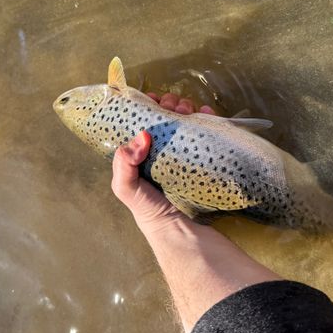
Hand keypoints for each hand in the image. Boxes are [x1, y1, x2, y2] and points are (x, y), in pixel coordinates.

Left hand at [111, 93, 214, 232]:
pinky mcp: (204, 157)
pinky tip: (207, 112)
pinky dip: (208, 117)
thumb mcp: (127, 189)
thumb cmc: (151, 210)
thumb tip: (143, 135)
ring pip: (186, 120)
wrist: (185, 233)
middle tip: (175, 107)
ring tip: (189, 109)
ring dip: (187, 108)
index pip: (144, 121)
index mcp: (142, 153)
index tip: (154, 99)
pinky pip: (207, 130)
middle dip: (170, 104)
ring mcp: (185, 153)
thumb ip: (124, 165)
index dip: (148, 106)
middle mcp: (162, 150)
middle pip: (166, 116)